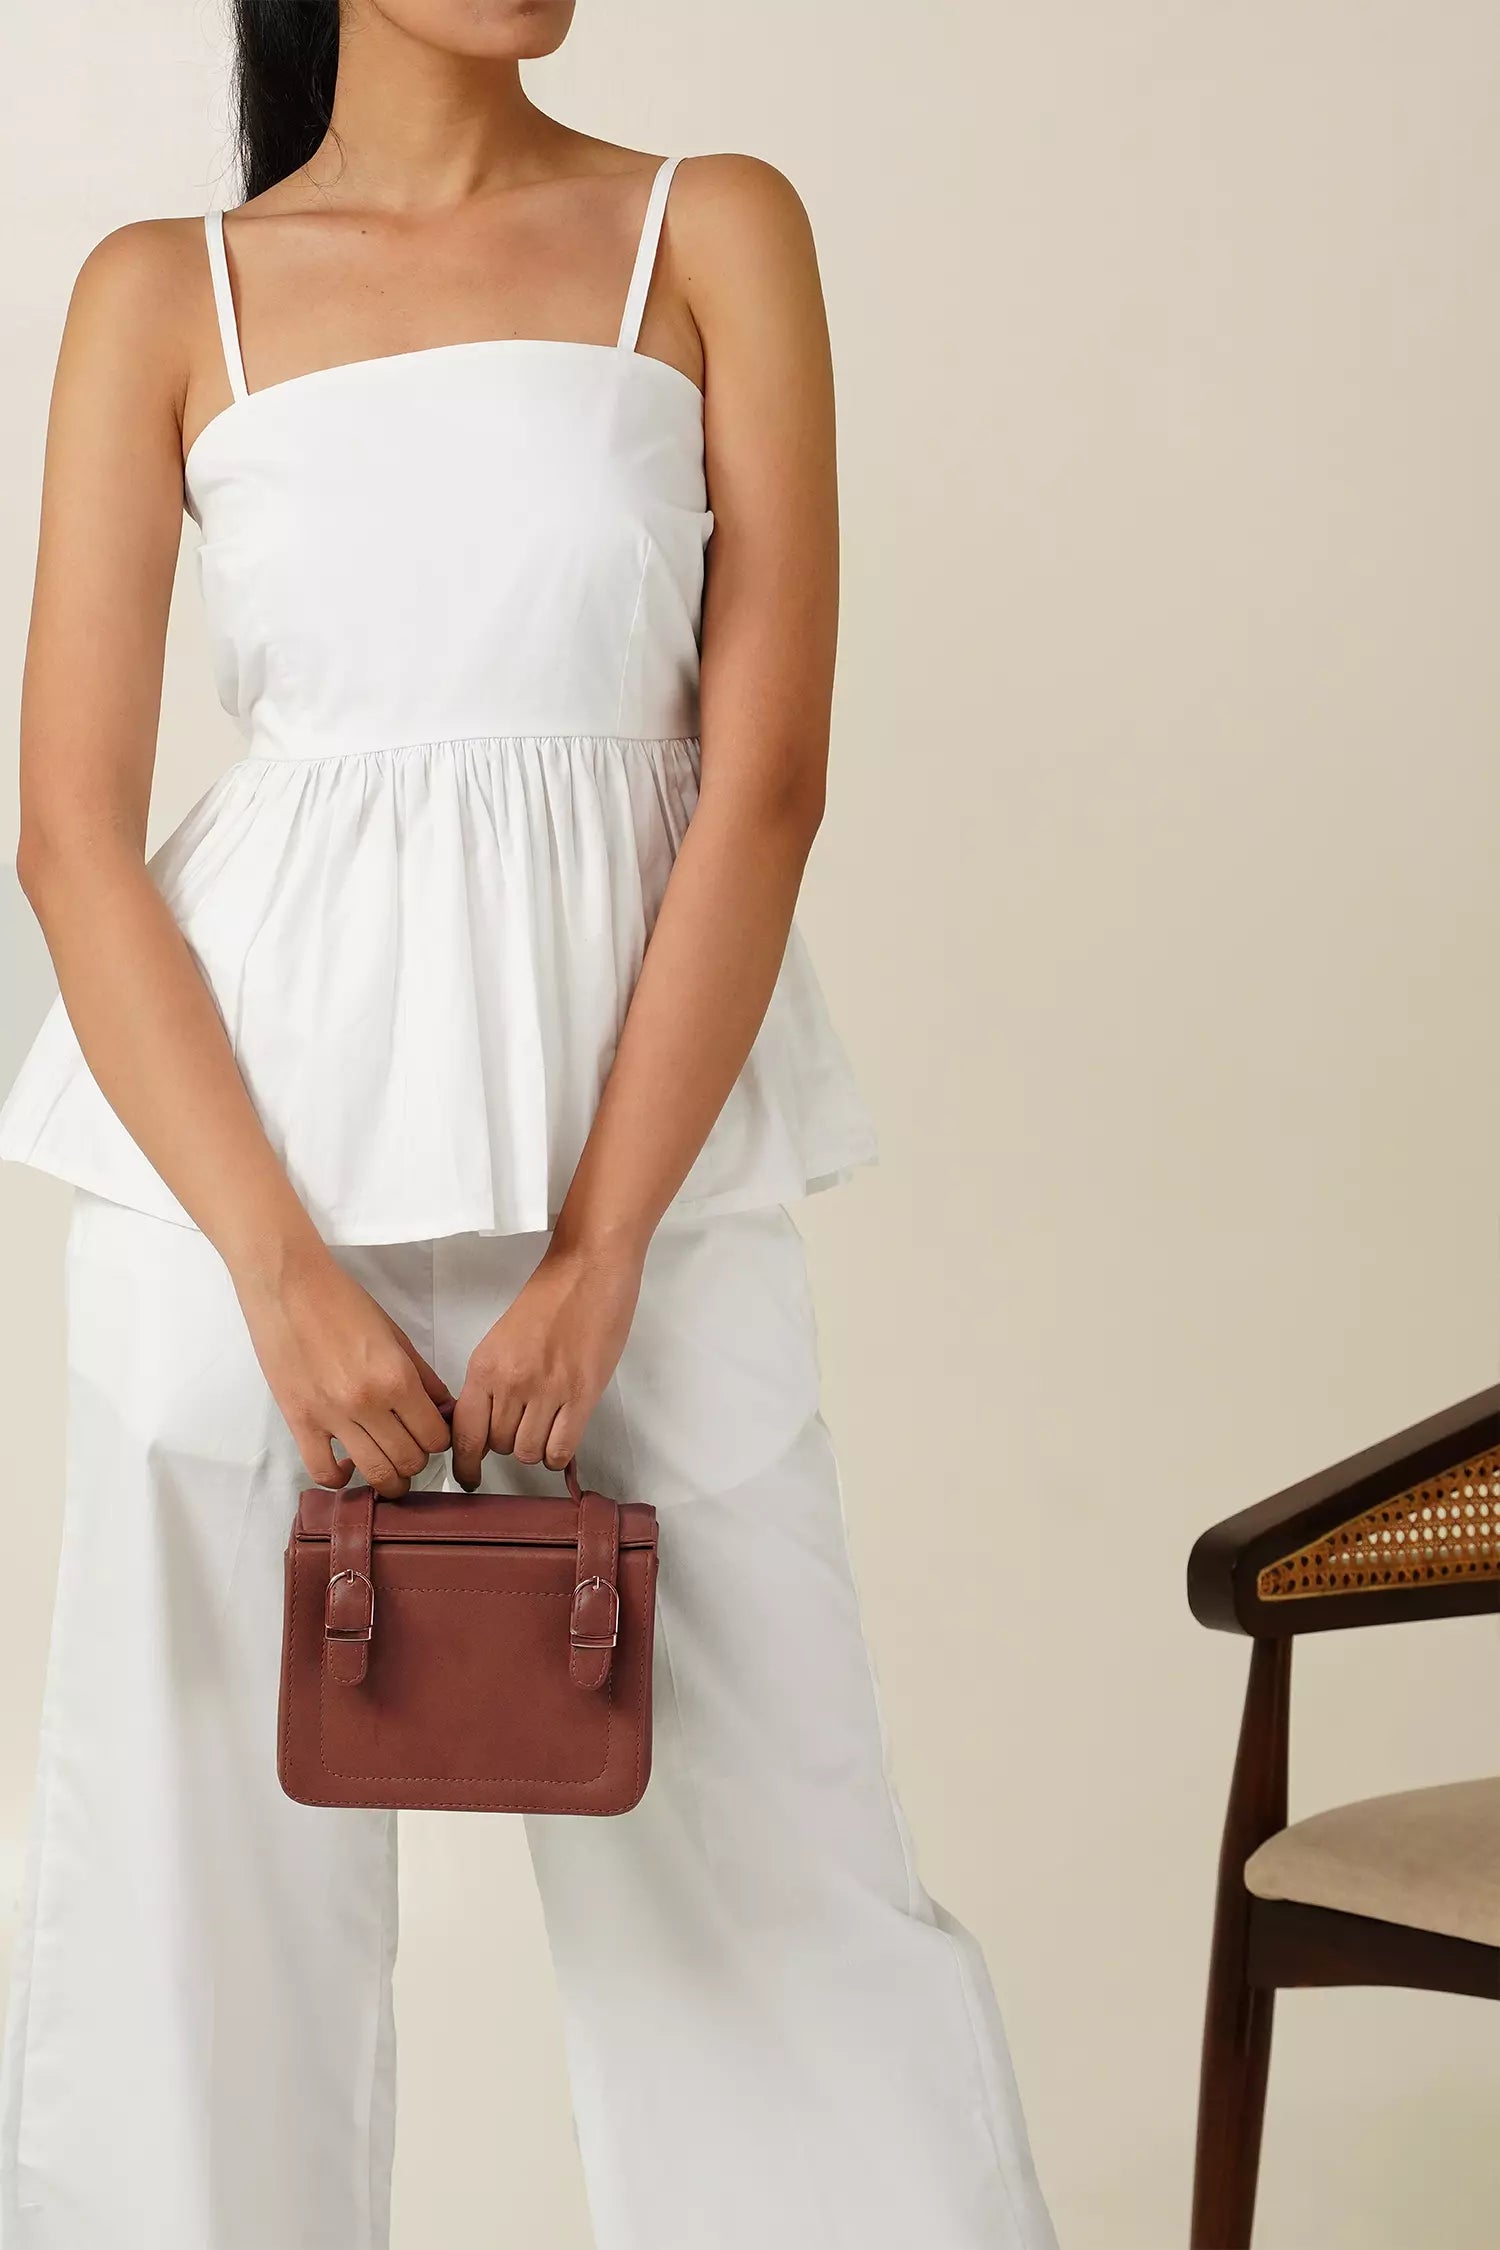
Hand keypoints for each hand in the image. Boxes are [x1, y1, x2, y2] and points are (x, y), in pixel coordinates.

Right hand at [235, 1247, 453, 1496]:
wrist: (288, 1285)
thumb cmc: (343, 1302)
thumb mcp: (396, 1335)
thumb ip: (424, 1377)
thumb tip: (444, 1409)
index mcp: (396, 1378)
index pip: (434, 1436)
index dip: (439, 1440)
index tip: (431, 1433)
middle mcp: (367, 1403)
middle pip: (409, 1460)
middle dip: (417, 1459)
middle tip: (409, 1447)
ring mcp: (330, 1417)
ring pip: (374, 1473)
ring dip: (387, 1477)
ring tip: (386, 1464)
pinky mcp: (298, 1421)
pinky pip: (323, 1472)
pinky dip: (341, 1478)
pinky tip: (348, 1463)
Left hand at [451, 1236, 643, 1489]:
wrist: (588, 1270)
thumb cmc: (547, 1299)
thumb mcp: (501, 1340)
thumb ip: (491, 1381)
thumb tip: (485, 1423)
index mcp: (484, 1366)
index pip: (465, 1433)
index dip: (465, 1464)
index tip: (469, 1477)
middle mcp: (511, 1382)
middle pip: (498, 1445)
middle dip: (506, 1445)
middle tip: (521, 1428)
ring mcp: (548, 1390)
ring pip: (528, 1452)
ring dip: (534, 1448)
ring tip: (544, 1428)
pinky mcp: (582, 1394)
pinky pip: (561, 1450)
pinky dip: (558, 1454)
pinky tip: (561, 1438)